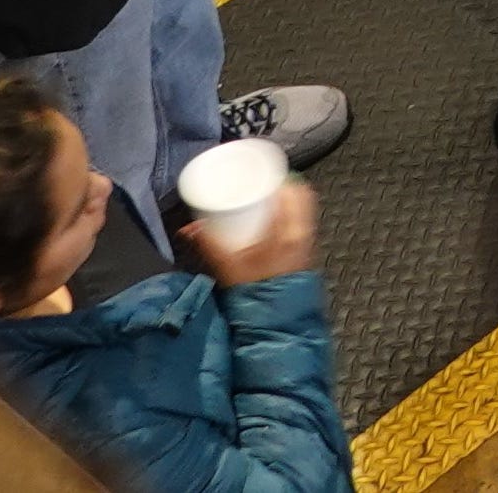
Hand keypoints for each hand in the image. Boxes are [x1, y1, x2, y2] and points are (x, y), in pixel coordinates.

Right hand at [192, 179, 320, 286]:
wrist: (274, 323)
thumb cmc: (253, 294)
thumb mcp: (227, 267)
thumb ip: (208, 245)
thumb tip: (188, 230)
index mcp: (286, 232)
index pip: (291, 192)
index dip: (277, 178)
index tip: (261, 173)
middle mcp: (302, 233)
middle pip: (301, 195)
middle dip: (283, 184)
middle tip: (264, 183)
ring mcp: (308, 243)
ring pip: (305, 207)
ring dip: (290, 197)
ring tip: (270, 196)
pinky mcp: (308, 253)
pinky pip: (305, 221)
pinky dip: (294, 212)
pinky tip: (280, 216)